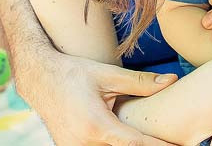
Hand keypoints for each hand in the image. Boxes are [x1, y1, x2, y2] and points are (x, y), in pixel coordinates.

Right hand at [15, 50, 177, 145]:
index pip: (135, 144)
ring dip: (129, 144)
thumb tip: (172, 80)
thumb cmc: (75, 73)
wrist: (39, 78)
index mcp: (96, 126)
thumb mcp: (109, 75)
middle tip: (171, 141)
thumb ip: (142, 82)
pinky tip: (126, 136)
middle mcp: (83, 143)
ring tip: (150, 137)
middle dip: (145, 145)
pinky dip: (112, 143)